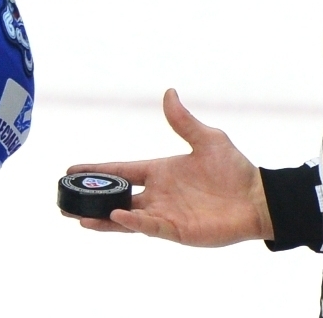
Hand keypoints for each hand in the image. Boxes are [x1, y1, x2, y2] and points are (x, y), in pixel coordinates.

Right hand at [65, 88, 271, 246]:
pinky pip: (148, 227)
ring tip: (77, 218)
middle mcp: (157, 194)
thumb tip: (168, 93)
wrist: (257, 199)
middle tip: (65, 200)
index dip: (97, 171)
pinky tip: (116, 216)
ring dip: (102, 218)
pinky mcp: (176, 230)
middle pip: (116, 198)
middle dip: (91, 200)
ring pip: (124, 218)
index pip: (121, 170)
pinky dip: (132, 223)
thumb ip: (183, 121)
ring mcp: (164, 214)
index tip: (72, 171)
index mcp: (160, 171)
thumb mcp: (206, 139)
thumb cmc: (234, 170)